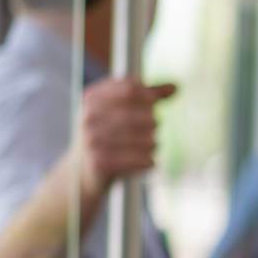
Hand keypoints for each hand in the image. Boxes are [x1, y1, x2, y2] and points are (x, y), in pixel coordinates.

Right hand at [76, 79, 177, 196]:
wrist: (81, 170)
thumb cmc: (107, 134)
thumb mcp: (119, 110)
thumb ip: (147, 97)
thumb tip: (176, 87)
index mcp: (92, 98)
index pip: (131, 89)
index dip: (149, 96)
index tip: (153, 103)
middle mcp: (89, 117)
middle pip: (143, 114)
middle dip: (153, 121)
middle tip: (153, 126)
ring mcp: (92, 140)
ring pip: (145, 138)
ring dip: (153, 143)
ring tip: (150, 144)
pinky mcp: (100, 163)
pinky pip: (140, 159)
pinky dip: (148, 160)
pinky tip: (148, 160)